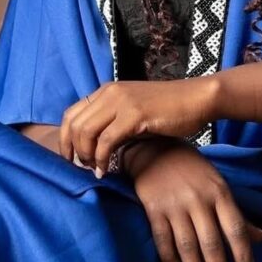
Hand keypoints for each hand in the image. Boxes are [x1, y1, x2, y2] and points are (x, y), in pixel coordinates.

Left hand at [58, 77, 217, 174]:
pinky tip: (107, 170)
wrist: (197, 99)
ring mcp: (121, 101)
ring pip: (85, 132)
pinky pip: (106, 140)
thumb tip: (94, 148)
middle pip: (73, 124)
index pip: (70, 114)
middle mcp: (110, 92)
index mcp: (107, 91)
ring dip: (86, 156)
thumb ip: (113, 123)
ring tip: (95, 170)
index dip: (65, 140)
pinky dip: (102, 159)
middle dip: (72, 151)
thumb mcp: (134, 113)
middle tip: (83, 169)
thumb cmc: (169, 111)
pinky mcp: (134, 114)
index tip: (71, 160)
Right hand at [122, 137, 261, 261]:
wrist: (155, 147)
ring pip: (188, 246)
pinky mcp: (153, 207)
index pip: (236, 230)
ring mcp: (175, 204)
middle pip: (212, 244)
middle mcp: (199, 199)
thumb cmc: (194, 171)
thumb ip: (239, 215)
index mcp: (220, 192)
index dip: (244, 258)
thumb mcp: (219, 186)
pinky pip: (163, 240)